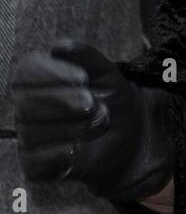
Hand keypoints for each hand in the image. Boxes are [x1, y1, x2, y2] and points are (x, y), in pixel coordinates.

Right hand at [12, 41, 173, 202]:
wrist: (131, 138)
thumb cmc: (112, 100)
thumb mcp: (108, 74)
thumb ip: (86, 56)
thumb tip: (58, 46)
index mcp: (41, 80)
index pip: (26, 71)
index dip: (50, 73)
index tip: (82, 78)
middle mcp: (29, 108)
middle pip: (27, 103)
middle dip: (63, 102)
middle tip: (92, 103)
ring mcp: (31, 138)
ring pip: (33, 133)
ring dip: (70, 128)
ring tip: (99, 124)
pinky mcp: (37, 166)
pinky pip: (33, 163)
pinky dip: (54, 156)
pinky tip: (74, 151)